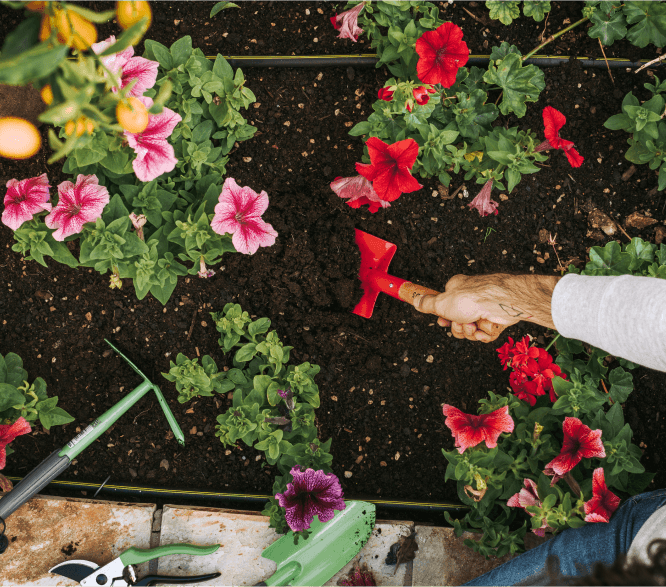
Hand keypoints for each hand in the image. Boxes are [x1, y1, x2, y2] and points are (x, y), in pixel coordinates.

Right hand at [413, 273, 557, 342]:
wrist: (500, 302)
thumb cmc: (472, 298)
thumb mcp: (441, 303)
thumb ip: (427, 304)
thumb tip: (415, 300)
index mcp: (457, 290)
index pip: (445, 307)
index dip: (444, 318)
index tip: (443, 322)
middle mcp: (470, 299)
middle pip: (457, 322)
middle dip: (458, 328)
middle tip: (462, 323)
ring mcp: (484, 309)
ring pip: (471, 330)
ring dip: (470, 331)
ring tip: (474, 325)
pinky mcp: (496, 319)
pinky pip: (485, 333)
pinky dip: (484, 334)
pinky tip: (484, 329)